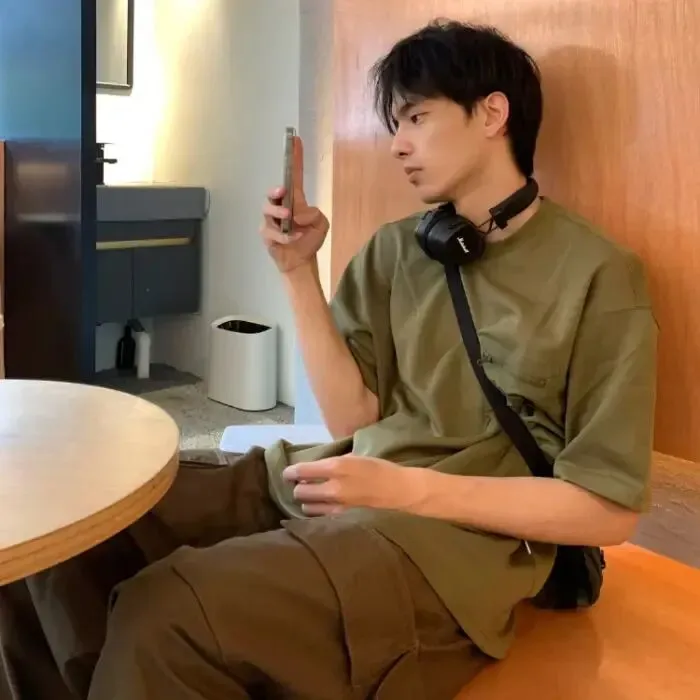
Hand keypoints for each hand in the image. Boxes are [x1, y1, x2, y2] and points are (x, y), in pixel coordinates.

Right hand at [260, 136, 329, 273]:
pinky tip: (295, 238)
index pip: (294, 175)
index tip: (295, 140)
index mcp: (295, 200)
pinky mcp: (266, 234)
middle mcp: (280, 207)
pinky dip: (285, 235)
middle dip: (275, 190)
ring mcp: (271, 220)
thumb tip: (299, 213)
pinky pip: (271, 231)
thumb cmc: (309, 239)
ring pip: (268, 210)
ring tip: (290, 218)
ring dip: (279, 213)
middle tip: (282, 191)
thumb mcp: (321, 224)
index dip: (295, 158)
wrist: (301, 261)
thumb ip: (315, 214)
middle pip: (273, 192)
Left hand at [282, 456, 424, 516]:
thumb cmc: (376, 467)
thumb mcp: (353, 456)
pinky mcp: (342, 515)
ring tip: (312, 494)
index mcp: (336, 466)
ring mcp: (337, 504)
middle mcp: (333, 486)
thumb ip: (332, 462)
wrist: (397, 489)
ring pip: (306, 507)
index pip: (301, 471)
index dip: (290, 472)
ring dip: (306, 500)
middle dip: (298, 487)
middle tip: (302, 483)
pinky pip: (319, 515)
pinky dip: (315, 510)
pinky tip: (320, 505)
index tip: (288, 473)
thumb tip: (313, 468)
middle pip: (300, 492)